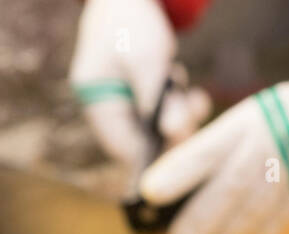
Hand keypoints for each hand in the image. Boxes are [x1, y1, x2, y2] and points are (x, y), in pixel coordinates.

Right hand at [69, 0, 209, 172]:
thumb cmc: (131, 22)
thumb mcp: (147, 60)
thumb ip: (159, 101)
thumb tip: (175, 137)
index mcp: (95, 98)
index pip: (121, 146)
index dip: (152, 156)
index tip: (182, 155)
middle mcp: (106, 106)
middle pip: (141, 139)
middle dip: (172, 128)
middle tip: (193, 110)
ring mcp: (122, 102)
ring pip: (156, 128)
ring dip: (179, 114)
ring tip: (186, 91)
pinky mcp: (139, 96)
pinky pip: (162, 114)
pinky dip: (178, 104)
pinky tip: (187, 90)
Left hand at [138, 73, 288, 233]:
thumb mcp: (276, 110)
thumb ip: (241, 139)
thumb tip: (196, 180)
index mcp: (259, 116)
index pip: (208, 148)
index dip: (177, 174)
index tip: (150, 192)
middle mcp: (276, 144)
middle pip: (227, 189)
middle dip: (198, 218)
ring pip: (250, 214)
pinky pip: (275, 224)